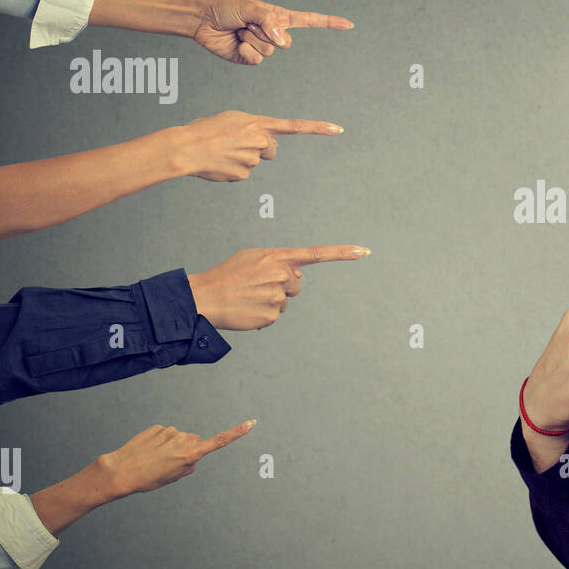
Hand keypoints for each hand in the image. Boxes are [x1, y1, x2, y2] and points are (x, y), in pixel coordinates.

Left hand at [96, 420, 255, 498]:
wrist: (121, 470)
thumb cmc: (148, 479)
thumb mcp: (174, 477)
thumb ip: (188, 465)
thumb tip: (191, 455)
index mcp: (191, 454)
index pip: (219, 442)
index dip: (237, 433)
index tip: (251, 423)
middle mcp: (184, 439)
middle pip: (194, 441)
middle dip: (187, 450)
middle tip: (169, 464)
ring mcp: (170, 431)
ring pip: (178, 438)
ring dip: (171, 446)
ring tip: (154, 459)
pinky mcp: (158, 428)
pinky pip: (165, 434)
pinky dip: (159, 442)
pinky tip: (148, 451)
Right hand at [170, 110, 344, 180]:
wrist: (186, 147)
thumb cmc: (206, 130)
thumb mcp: (233, 120)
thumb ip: (254, 129)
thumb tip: (266, 146)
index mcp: (258, 123)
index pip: (295, 126)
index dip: (318, 128)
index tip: (338, 129)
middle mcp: (260, 141)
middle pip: (271, 150)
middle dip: (260, 149)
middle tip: (237, 144)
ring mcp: (253, 159)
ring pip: (255, 162)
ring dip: (242, 158)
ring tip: (221, 152)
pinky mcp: (244, 175)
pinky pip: (243, 173)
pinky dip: (232, 170)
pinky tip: (219, 163)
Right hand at [187, 245, 369, 330]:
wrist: (204, 297)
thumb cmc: (227, 276)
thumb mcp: (252, 258)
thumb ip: (278, 262)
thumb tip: (301, 274)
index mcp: (276, 257)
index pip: (316, 254)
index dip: (342, 253)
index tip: (364, 251)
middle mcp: (281, 275)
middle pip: (296, 285)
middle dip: (282, 287)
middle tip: (256, 287)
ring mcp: (277, 296)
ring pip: (285, 302)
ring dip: (271, 302)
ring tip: (248, 298)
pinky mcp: (271, 316)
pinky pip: (275, 316)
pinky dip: (263, 316)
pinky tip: (247, 310)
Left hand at [191, 0, 352, 64]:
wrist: (203, 20)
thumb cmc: (226, 8)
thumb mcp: (251, 8)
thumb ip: (270, 22)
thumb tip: (283, 41)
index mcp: (279, 17)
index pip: (310, 21)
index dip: (329, 23)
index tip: (349, 24)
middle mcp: (274, 33)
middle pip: (286, 43)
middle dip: (265, 33)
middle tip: (247, 24)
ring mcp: (263, 47)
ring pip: (270, 52)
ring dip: (252, 40)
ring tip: (239, 30)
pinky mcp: (251, 59)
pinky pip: (257, 61)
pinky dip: (246, 51)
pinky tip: (236, 43)